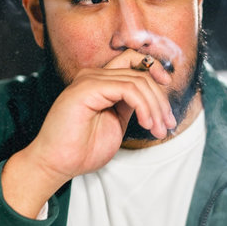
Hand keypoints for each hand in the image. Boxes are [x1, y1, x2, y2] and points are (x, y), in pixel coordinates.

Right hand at [1, 50, 176, 217]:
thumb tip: (154, 95)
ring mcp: (89, 80)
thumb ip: (131, 104)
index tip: (168, 88)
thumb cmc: (83, 149)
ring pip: (138, 81)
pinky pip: (128, 89)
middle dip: (160, 100)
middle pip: (140, 73)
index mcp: (100, 81)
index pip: (134, 61)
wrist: (58, 164)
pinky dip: (144, 106)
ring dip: (155, 108)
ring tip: (158, 130)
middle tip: (167, 125)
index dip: (155, 69)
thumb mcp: (117, 121)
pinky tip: (146, 124)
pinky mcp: (86, 88)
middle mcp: (93, 75)